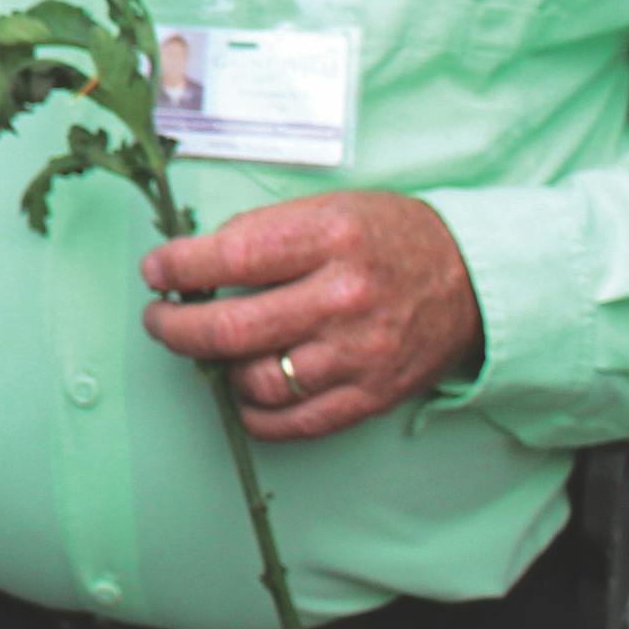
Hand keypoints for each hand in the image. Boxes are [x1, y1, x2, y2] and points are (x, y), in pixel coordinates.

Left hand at [139, 190, 482, 439]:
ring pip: (258, 381)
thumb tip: (192, 262)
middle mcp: (343, 299)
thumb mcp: (327, 207)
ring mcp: (359, 353)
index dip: (178, 267)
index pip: (231, 257)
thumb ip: (261, 232)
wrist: (473, 279)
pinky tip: (239, 391)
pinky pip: (296, 421)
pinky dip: (254, 413)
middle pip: (233, 329)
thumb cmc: (388, 236)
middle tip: (158, 320)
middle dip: (176, 328)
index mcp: (329, 239)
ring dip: (215, 370)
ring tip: (207, 350)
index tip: (154, 271)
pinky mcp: (372, 395)